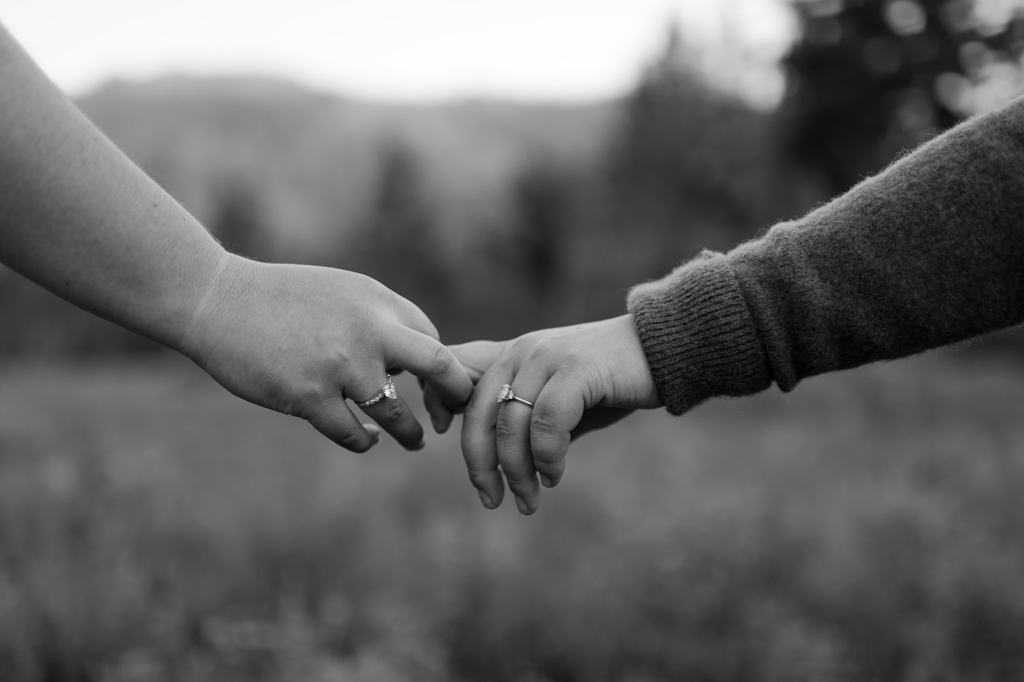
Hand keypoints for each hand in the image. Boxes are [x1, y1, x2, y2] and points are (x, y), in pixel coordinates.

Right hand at [181, 255, 471, 451]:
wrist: (216, 300)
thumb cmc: (280, 298)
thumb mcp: (341, 291)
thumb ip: (379, 320)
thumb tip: (412, 363)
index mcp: (378, 301)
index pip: (432, 342)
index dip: (444, 371)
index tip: (442, 391)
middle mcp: (368, 330)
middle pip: (439, 366)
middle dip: (456, 396)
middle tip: (456, 417)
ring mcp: (340, 366)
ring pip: (396, 414)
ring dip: (408, 433)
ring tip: (414, 441)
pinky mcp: (308, 396)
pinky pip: (352, 434)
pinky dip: (364, 441)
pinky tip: (367, 439)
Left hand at [431, 315, 660, 513]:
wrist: (664, 348)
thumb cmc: (611, 381)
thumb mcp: (559, 400)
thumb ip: (527, 420)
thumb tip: (499, 462)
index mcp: (511, 356)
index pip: (456, 376)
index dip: (440, 407)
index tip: (445, 439)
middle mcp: (521, 352)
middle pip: (478, 415)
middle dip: (481, 466)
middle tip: (492, 500)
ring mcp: (547, 357)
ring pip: (510, 425)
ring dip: (518, 472)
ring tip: (530, 498)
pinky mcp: (576, 368)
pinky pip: (547, 422)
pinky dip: (546, 456)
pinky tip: (555, 474)